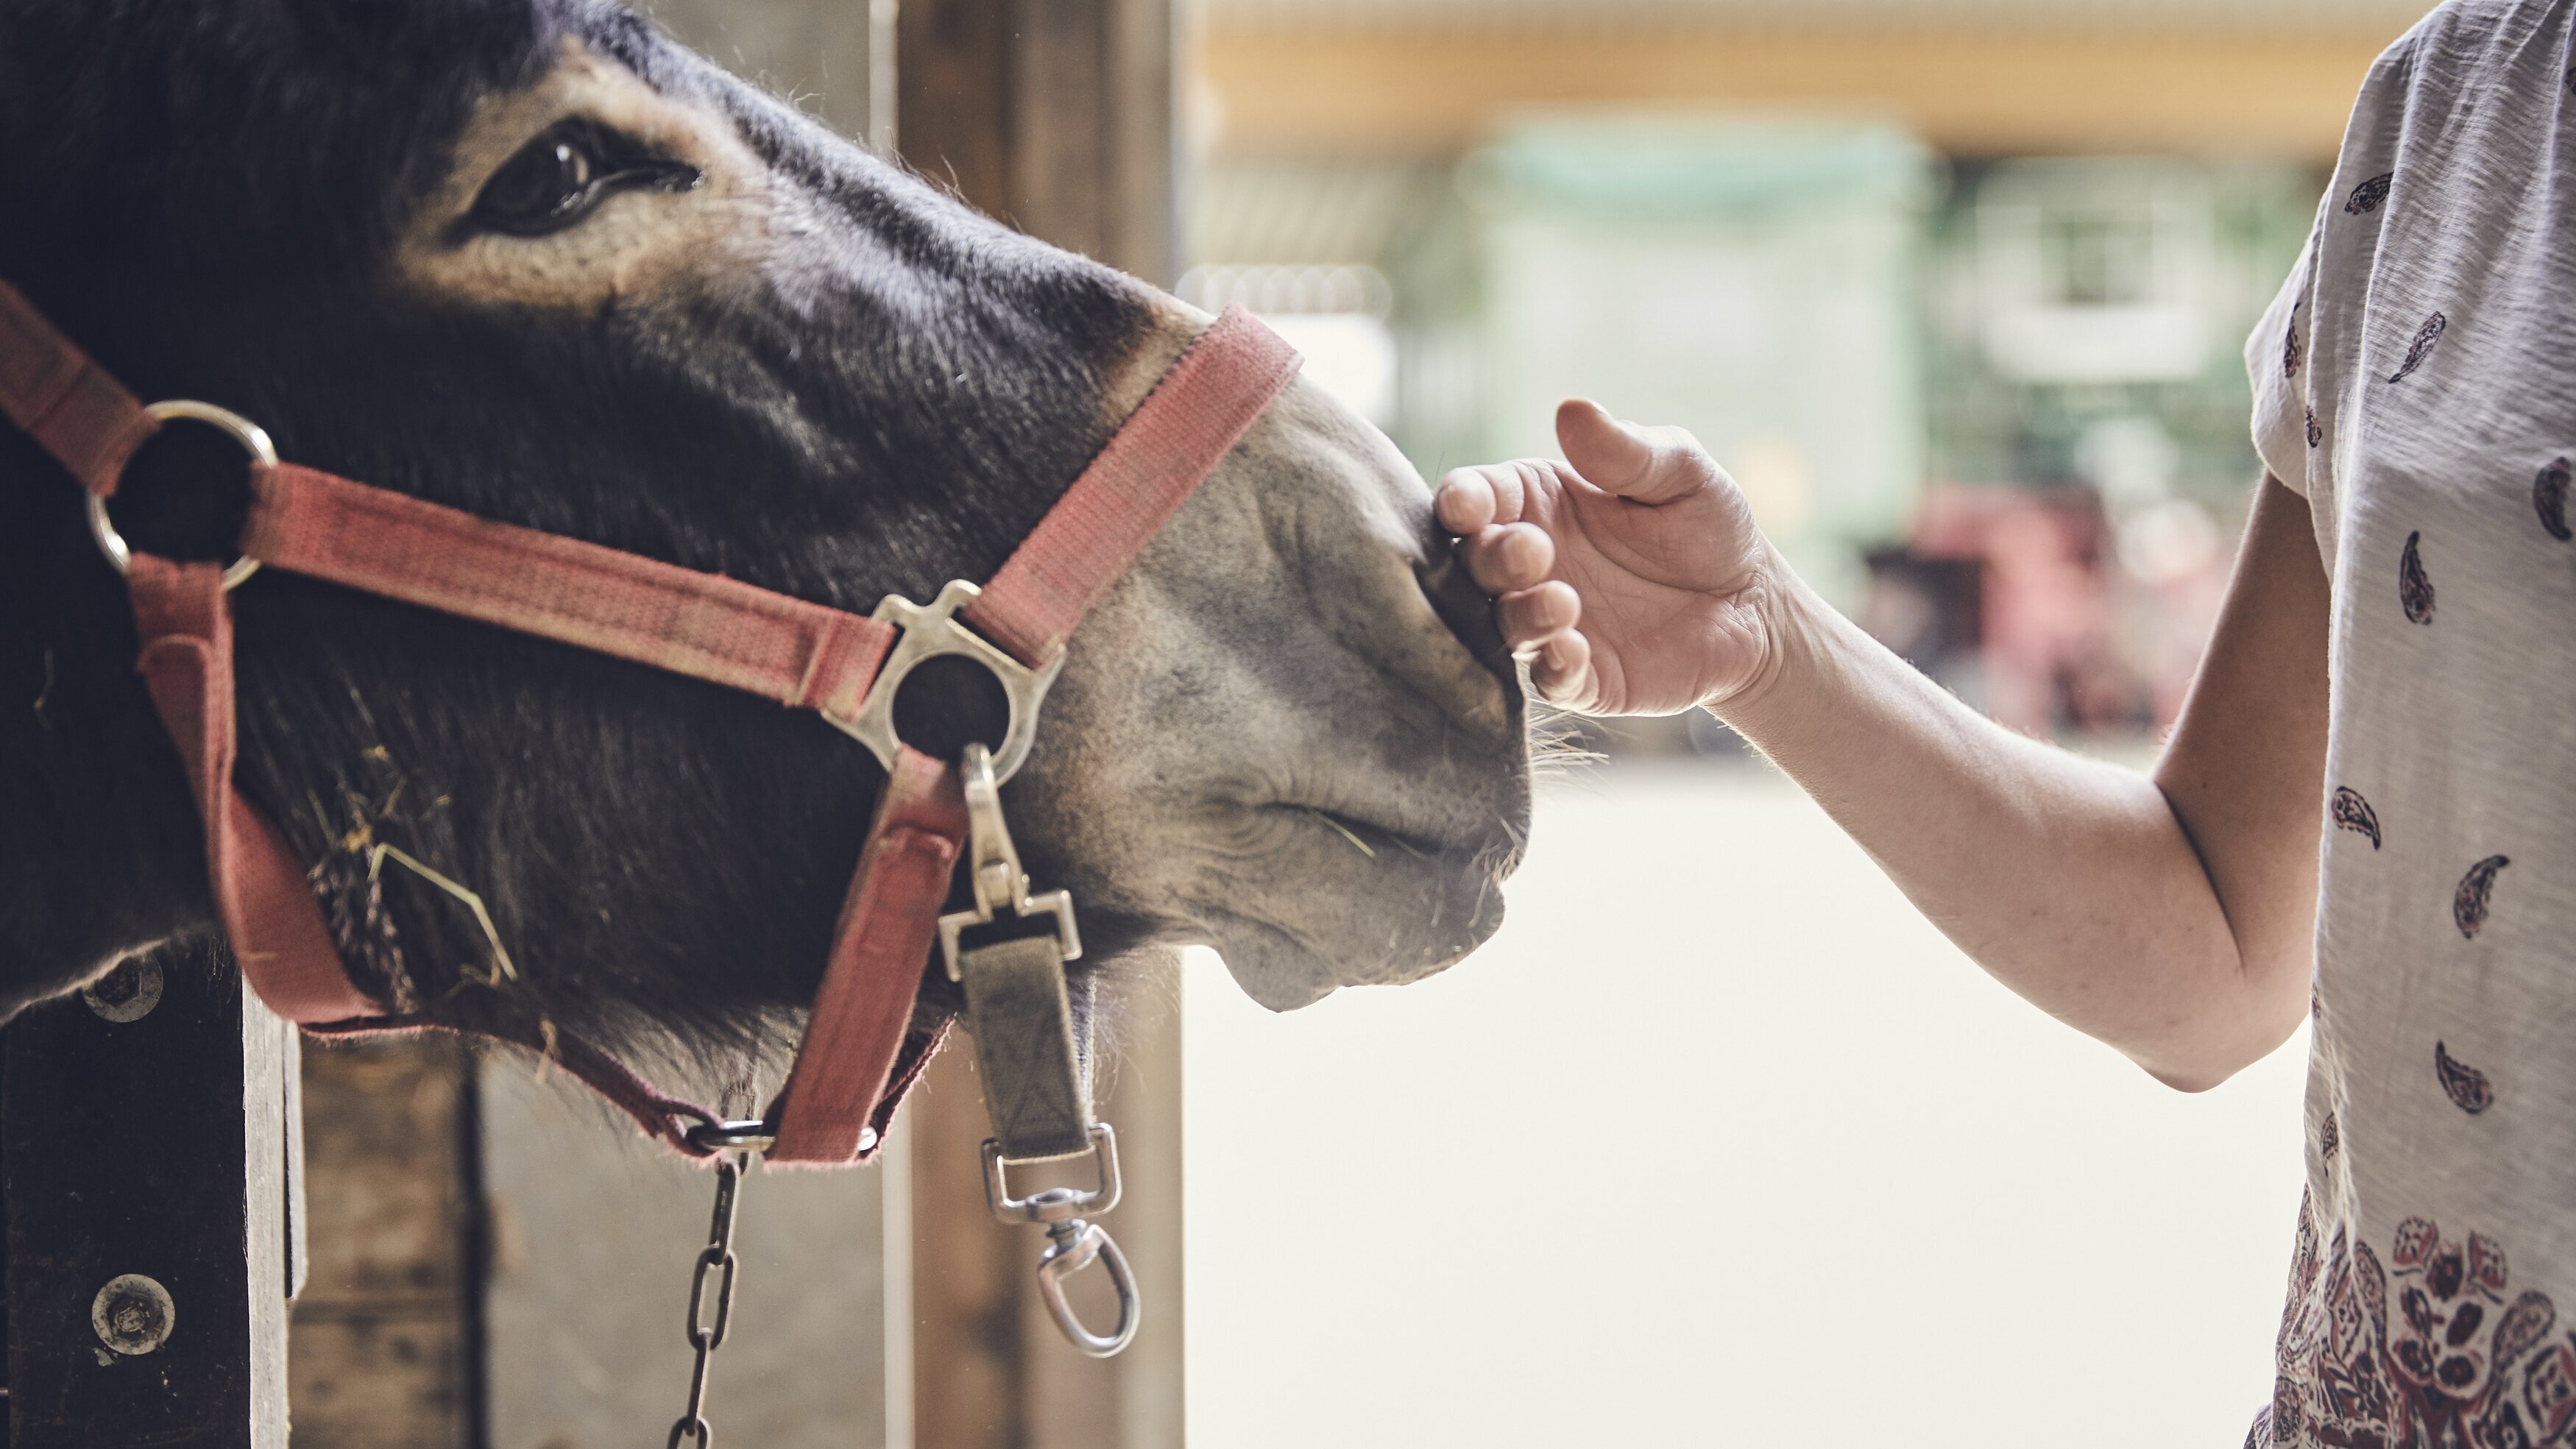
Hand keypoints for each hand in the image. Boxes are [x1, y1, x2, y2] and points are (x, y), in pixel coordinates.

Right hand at [1434, 400, 1784, 715]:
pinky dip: (1553, 667)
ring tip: (1564, 602)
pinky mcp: (1580, 677)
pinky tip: (1573, 650)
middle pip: (1475, 562)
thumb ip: (1625, 449)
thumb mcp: (1679, 471)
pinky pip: (1549, 678)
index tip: (1468, 506)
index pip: (1476, 497)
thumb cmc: (1705, 524)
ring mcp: (1548, 623)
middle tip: (1535, 551)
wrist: (1753, 605)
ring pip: (1502, 624)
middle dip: (1491, 557)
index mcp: (1536, 502)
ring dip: (1520, 614)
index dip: (1462, 500)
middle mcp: (1529, 566)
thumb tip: (1572, 409)